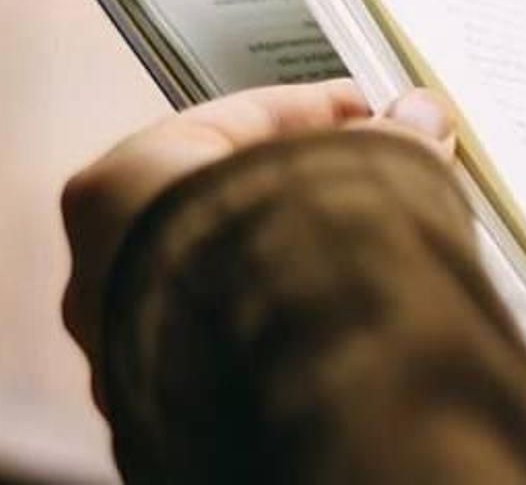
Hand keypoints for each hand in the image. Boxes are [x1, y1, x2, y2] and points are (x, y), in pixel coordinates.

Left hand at [60, 80, 455, 408]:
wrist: (295, 414)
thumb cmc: (291, 286)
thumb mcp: (359, 176)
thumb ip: (389, 139)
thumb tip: (421, 117)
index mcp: (120, 188)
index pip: (229, 120)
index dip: (318, 110)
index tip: (374, 113)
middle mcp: (105, 271)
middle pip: (226, 200)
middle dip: (309, 189)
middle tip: (381, 180)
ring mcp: (130, 349)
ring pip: (229, 279)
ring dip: (302, 257)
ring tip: (379, 250)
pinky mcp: (167, 411)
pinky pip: (235, 344)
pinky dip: (287, 322)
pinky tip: (347, 315)